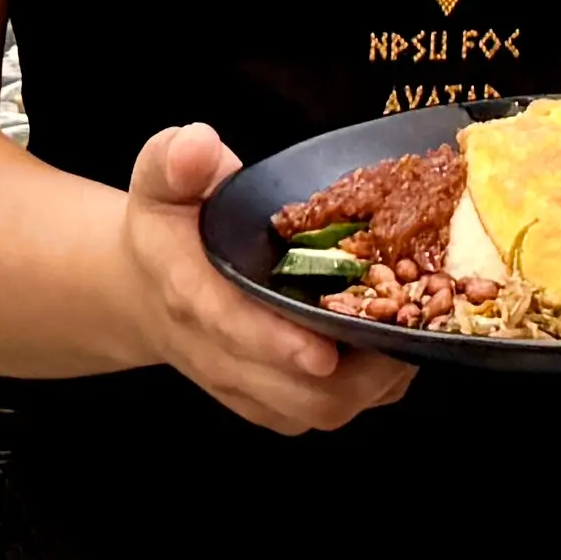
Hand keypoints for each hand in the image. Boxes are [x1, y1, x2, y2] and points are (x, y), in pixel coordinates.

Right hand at [118, 125, 411, 434]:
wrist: (146, 290)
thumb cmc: (171, 225)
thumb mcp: (160, 177)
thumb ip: (177, 160)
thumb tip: (199, 145)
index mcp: (189, 293)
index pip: (231, 329)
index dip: (278, 344)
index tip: (321, 351)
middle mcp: (217, 353)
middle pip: (290, 391)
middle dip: (353, 373)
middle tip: (406, 326)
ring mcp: (246, 385)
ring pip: (316, 412)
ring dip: (371, 382)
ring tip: (414, 331)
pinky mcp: (270, 402)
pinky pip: (322, 414)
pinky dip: (368, 391)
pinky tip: (396, 347)